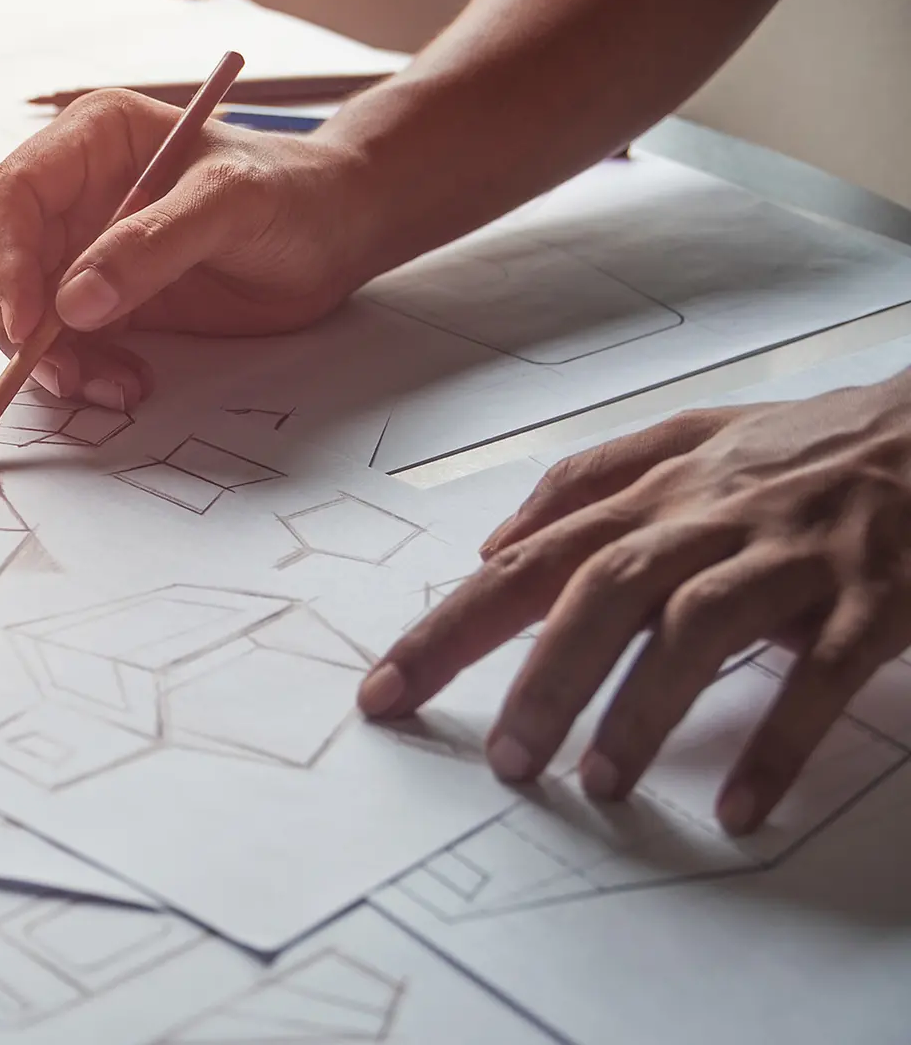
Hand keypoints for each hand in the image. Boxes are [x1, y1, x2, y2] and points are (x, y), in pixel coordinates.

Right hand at [0, 89, 378, 411]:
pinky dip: (85, 371)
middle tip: (62, 375)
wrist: (337, 232)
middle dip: (24, 323)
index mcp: (94, 139)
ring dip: (55, 358)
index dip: (9, 258)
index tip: (30, 321)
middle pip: (8, 260)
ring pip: (30, 310)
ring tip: (111, 388)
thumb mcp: (230, 204)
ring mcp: (88, 247)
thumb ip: (152, 246)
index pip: (14, 194)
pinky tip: (127, 384)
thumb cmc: (292, 191)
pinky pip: (68, 341)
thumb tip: (72, 303)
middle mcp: (77, 192)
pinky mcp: (107, 297)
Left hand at [358, 378, 910, 832]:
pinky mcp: (872, 600)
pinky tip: (738, 806)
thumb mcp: (690, 439)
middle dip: (542, 676)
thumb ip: (588, 482)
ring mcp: (791, 558)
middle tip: (506, 761)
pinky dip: (777, 743)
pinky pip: (819, 675)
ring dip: (643, 708)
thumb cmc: (806, 448)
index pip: (526, 563)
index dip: (449, 628)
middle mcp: (710, 520)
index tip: (383, 693)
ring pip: (697, 627)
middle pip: (602, 591)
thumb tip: (491, 543)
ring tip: (600, 786)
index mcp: (656, 494)